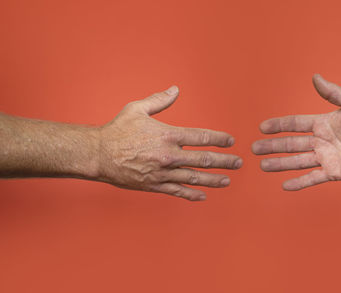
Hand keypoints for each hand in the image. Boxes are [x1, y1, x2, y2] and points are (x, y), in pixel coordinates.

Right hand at [98, 86, 241, 200]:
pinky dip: (191, 194)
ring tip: (228, 180)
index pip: (202, 137)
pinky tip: (203, 195)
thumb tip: (176, 89)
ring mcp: (162, 173)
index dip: (220, 139)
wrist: (97, 154)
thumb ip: (159, 100)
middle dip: (225, 162)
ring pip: (194, 178)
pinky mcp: (154, 185)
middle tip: (239, 163)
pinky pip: (177, 191)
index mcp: (167, 135)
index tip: (231, 141)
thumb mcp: (137, 109)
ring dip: (214, 180)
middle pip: (204, 160)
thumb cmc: (117, 130)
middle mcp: (169, 156)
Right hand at [252, 74, 340, 190]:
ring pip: (297, 161)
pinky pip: (312, 177)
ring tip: (263, 166)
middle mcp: (320, 141)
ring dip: (280, 164)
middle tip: (254, 149)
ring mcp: (325, 157)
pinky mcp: (334, 172)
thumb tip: (315, 77)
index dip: (278, 125)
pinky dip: (299, 182)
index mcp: (322, 123)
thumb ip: (332, 92)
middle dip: (272, 146)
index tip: (262, 127)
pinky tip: (285, 185)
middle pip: (290, 144)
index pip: (294, 124)